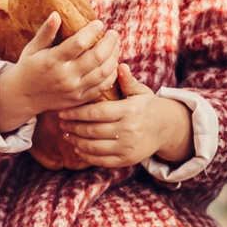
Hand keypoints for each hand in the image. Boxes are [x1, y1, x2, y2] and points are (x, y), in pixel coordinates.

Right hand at [0, 15, 120, 131]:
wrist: (22, 97)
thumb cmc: (28, 68)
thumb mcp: (32, 48)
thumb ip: (46, 32)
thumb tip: (56, 14)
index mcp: (53, 60)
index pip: (79, 43)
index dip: (92, 31)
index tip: (99, 23)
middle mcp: (66, 76)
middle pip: (96, 57)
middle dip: (109, 42)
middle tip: (113, 33)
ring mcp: (74, 90)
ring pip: (103, 72)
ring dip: (113, 57)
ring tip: (115, 46)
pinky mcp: (79, 99)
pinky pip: (102, 87)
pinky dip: (111, 75)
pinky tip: (112, 64)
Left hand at [47, 69, 194, 169]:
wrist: (165, 129)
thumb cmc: (147, 106)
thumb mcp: (140, 92)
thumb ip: (127, 81)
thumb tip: (119, 65)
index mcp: (129, 111)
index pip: (97, 113)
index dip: (77, 113)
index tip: (63, 112)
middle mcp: (129, 130)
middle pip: (92, 130)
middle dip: (73, 127)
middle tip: (61, 123)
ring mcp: (128, 147)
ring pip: (94, 146)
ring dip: (76, 141)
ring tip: (66, 134)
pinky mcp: (127, 160)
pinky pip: (102, 160)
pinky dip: (87, 155)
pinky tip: (78, 147)